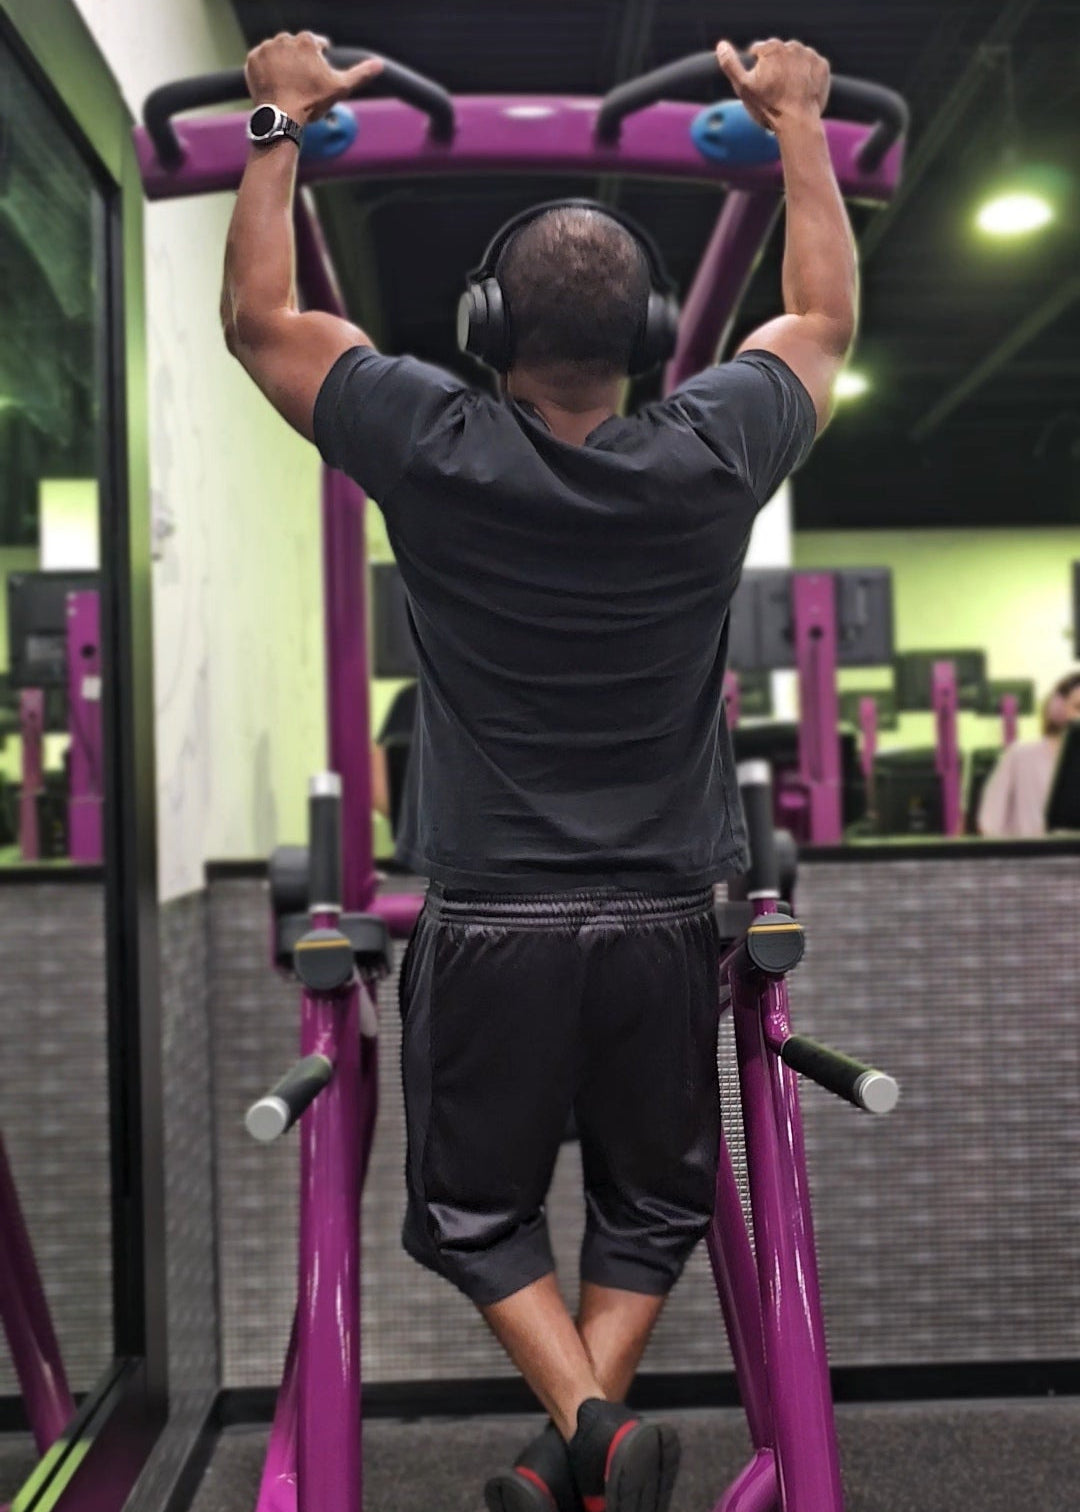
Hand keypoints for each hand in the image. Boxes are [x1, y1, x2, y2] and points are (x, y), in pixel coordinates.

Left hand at [245, 31, 383, 124]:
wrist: (281, 117)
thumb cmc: (311, 102)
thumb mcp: (340, 88)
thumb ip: (360, 73)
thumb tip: (379, 64)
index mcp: (307, 41)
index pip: (317, 46)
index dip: (319, 63)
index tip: (316, 79)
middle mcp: (285, 38)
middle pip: (296, 49)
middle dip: (299, 63)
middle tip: (301, 85)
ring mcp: (267, 48)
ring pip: (279, 53)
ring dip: (283, 65)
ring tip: (287, 86)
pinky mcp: (253, 58)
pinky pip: (262, 60)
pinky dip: (267, 70)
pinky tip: (275, 84)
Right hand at [715, 38, 829, 130]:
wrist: (798, 123)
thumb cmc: (768, 107)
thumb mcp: (743, 87)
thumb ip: (730, 65)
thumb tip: (721, 45)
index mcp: (771, 47)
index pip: (758, 51)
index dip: (756, 69)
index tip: (760, 86)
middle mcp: (792, 46)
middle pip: (778, 54)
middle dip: (775, 68)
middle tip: (775, 91)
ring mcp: (809, 55)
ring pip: (795, 59)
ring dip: (791, 70)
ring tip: (789, 92)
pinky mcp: (823, 66)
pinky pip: (811, 67)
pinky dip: (807, 76)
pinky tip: (801, 91)